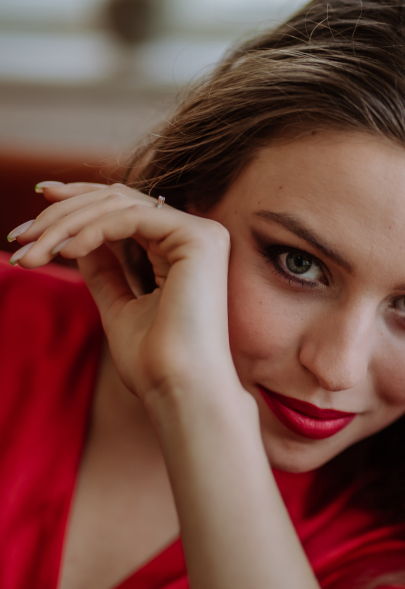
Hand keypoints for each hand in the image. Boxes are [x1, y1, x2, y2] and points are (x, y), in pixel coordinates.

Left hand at [9, 183, 245, 409]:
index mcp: (183, 248)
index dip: (79, 198)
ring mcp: (201, 234)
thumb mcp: (117, 305)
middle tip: (19, 236)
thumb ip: (104, 269)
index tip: (35, 200)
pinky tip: (65, 253)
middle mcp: (198, 234)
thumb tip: (74, 237)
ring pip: (119, 204)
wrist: (180, 390)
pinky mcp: (198, 238)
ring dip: (66, 224)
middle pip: (117, 199)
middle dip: (61, 212)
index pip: (125, 207)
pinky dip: (91, 231)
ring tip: (32, 253)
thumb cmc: (154, 362)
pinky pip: (130, 219)